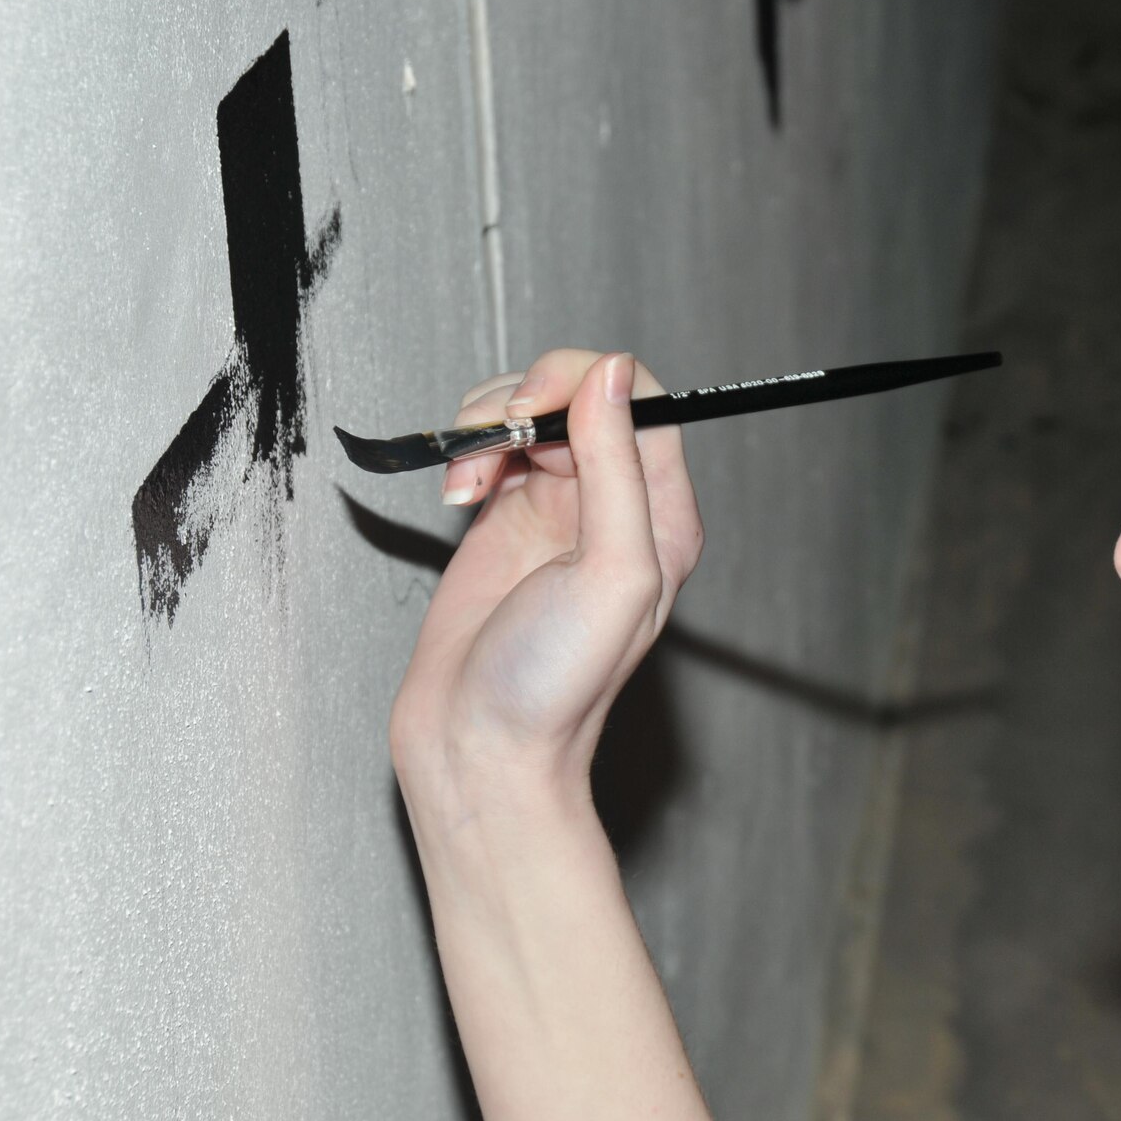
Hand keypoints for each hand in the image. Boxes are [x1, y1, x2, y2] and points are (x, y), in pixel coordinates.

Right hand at [389, 350, 703, 803]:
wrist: (480, 745)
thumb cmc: (555, 685)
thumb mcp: (612, 572)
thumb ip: (618, 467)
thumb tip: (613, 375)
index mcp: (662, 512)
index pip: (643, 397)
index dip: (584, 383)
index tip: (535, 413)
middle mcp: (615, 503)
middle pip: (580, 392)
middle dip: (526, 400)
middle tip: (497, 439)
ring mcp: (557, 506)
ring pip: (528, 411)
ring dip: (487, 424)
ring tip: (471, 478)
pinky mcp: (504, 516)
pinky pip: (490, 446)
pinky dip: (466, 451)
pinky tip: (458, 491)